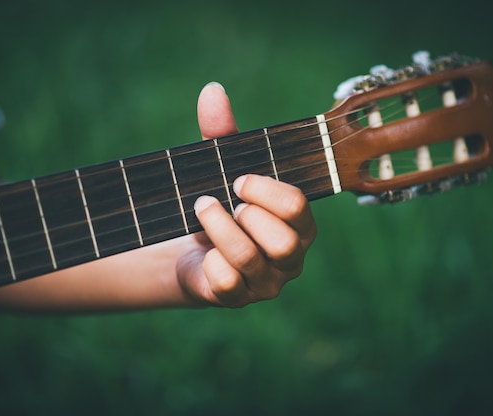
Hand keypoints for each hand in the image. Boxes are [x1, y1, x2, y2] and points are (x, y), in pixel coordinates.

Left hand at [175, 82, 316, 306]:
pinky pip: (226, 283)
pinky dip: (209, 260)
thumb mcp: (221, 169)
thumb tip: (212, 90)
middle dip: (247, 214)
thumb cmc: (220, 205)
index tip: (237, 179)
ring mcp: (267, 283)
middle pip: (283, 240)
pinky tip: (203, 250)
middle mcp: (292, 257)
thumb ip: (222, 134)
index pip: (297, 207)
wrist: (192, 249)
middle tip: (226, 201)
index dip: (263, 189)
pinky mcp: (238, 299)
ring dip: (218, 227)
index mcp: (300, 223)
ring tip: (202, 209)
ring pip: (248, 259)